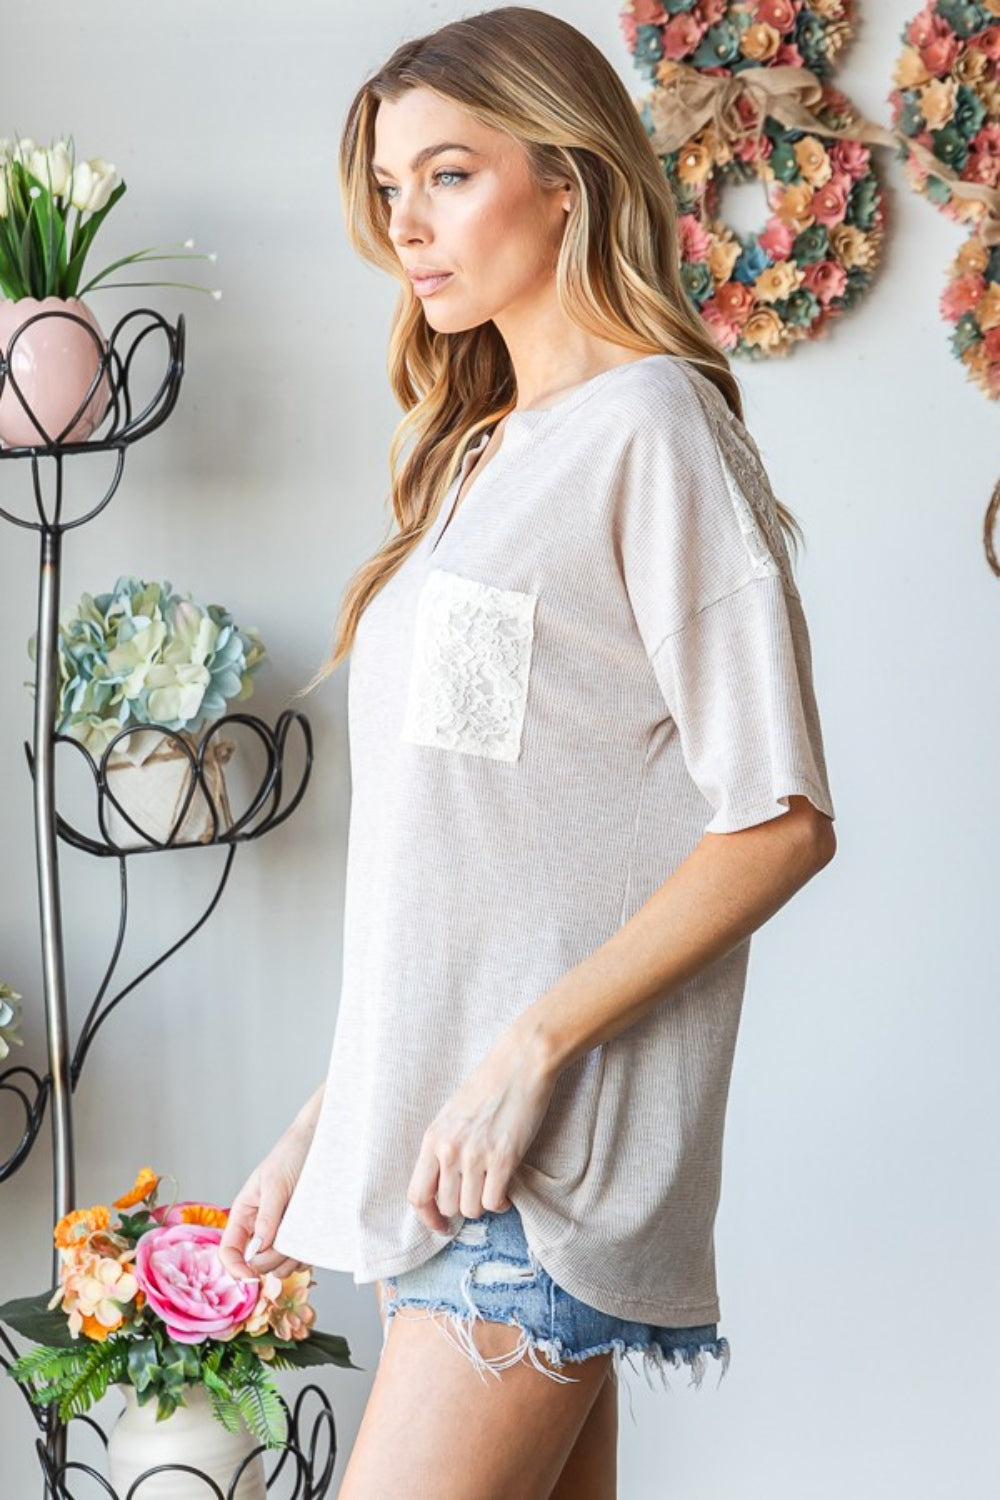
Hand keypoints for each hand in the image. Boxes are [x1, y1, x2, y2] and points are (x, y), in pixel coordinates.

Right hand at [218, 1124, 313, 1283]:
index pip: (229, 1250)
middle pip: (257, 1263)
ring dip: (291, 1259)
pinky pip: (301, 1257)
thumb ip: (268, 1217)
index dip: (235, 1268)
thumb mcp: (276, 1183)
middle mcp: (261, 1228)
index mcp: (245, 1214)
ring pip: (281, 1265)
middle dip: (272, 1260)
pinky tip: (313, 1238)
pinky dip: (306, 1255)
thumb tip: (258, 1250)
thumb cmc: (293, 1153)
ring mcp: (283, 1232)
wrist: (323, 1139)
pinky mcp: (303, 1233)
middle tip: (289, 1240)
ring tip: (304, 1235)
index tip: (252, 1277)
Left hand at [407, 1032, 558, 1233]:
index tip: (440, 1225)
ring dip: (483, 1205)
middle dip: (461, 1207)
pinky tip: (507, 1190)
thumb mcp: (452, 1114)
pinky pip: (495, 1202)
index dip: (427, 1218)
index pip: (416, 1194)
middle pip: (446, 1206)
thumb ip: (443, 1145)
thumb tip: (442, 1182)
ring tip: (493, 1188)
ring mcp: (476, 1155)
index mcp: (432, 1138)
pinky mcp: (504, 1158)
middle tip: (476, 1194)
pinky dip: (502, 1203)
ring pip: (471, 1209)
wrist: (521, 1063)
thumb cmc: (489, 1085)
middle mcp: (449, 1150)